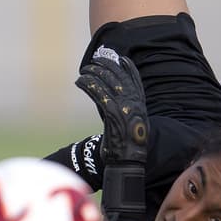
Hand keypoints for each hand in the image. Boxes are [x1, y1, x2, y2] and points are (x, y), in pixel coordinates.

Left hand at [74, 48, 148, 164]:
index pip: (136, 81)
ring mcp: (124, 107)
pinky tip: (80, 81)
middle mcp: (134, 103)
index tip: (121, 58)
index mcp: (141, 105)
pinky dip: (87, 84)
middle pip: (120, 77)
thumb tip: (108, 97)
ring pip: (107, 82)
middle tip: (95, 62)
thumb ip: (122, 109)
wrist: (127, 161)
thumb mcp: (129, 124)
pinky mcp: (112, 112)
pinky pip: (98, 92)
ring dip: (94, 73)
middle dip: (107, 66)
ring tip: (84, 70)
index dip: (129, 68)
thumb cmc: (125, 146)